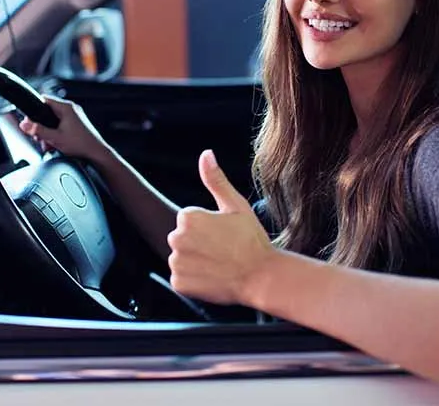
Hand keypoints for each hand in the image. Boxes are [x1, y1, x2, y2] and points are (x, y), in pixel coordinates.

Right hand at [19, 95, 107, 157]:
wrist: (96, 153)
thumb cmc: (80, 144)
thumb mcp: (54, 138)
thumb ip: (38, 130)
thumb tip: (24, 124)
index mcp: (66, 108)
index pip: (44, 100)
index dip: (34, 110)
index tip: (29, 121)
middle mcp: (71, 109)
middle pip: (48, 112)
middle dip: (41, 126)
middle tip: (39, 137)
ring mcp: (75, 116)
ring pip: (54, 120)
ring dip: (48, 132)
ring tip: (48, 144)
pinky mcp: (77, 124)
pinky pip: (61, 125)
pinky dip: (56, 133)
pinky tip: (55, 144)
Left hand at [167, 149, 273, 305]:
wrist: (261, 276)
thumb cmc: (251, 239)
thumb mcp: (235, 205)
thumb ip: (215, 179)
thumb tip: (205, 154)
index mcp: (188, 217)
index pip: (187, 219)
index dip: (206, 226)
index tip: (222, 234)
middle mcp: (177, 239)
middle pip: (181, 237)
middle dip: (197, 242)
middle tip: (222, 249)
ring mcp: (177, 262)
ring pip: (180, 257)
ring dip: (194, 261)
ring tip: (218, 263)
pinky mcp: (179, 283)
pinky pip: (180, 278)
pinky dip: (192, 279)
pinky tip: (211, 276)